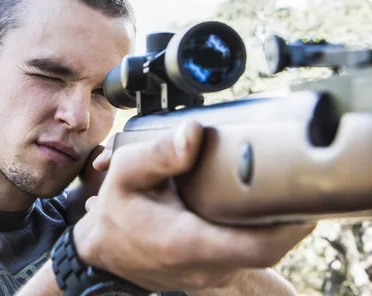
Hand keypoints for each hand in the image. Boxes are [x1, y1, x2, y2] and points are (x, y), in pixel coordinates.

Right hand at [73, 120, 313, 292]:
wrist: (103, 251)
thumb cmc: (115, 215)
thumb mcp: (125, 174)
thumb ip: (159, 153)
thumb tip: (194, 133)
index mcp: (185, 242)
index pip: (257, 246)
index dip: (290, 226)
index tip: (304, 200)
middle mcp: (204, 267)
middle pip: (268, 249)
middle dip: (286, 218)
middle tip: (292, 182)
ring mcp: (210, 276)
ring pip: (260, 255)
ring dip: (272, 226)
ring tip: (274, 191)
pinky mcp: (212, 275)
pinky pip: (246, 256)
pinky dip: (255, 233)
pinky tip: (250, 208)